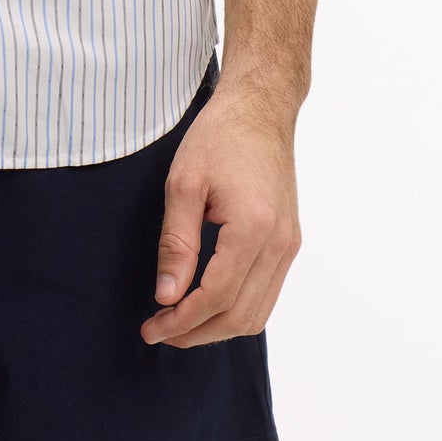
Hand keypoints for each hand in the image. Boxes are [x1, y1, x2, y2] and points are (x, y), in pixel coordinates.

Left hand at [141, 82, 301, 347]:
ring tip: (179, 323)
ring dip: (218, 327)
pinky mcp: (290, 241)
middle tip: (159, 330)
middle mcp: (279, 244)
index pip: (217, 297)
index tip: (151, 328)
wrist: (260, 109)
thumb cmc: (219, 137)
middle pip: (240, 316)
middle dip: (197, 332)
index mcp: (253, 228)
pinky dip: (237, 309)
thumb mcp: (183, 183)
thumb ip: (177, 244)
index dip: (182, 321)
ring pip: (258, 313)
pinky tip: (207, 303)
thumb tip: (167, 296)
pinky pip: (267, 293)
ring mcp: (289, 245)